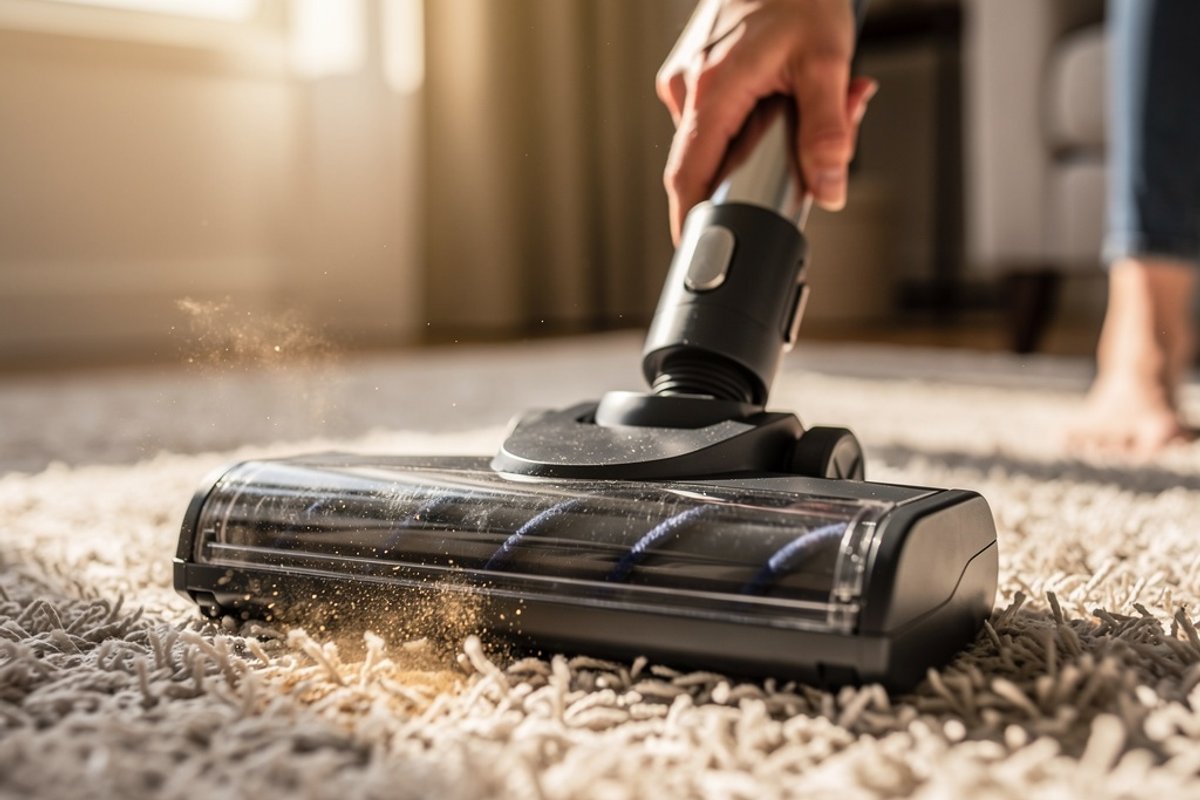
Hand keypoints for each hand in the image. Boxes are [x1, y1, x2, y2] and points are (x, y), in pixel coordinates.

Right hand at [657, 0, 876, 242]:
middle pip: (706, 163)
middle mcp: (688, 87)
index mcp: (711, 89)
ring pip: (716, 140)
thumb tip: (828, 187)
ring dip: (760, 142)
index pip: (687, 176)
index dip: (690, 220)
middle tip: (802, 162)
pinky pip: (717, 117)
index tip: (697, 248)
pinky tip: (784, 97)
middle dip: (752, 175)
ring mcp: (686, 79)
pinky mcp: (694, 72)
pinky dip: (753, 119)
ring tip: (809, 106)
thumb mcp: (827, 62)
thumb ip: (828, 130)